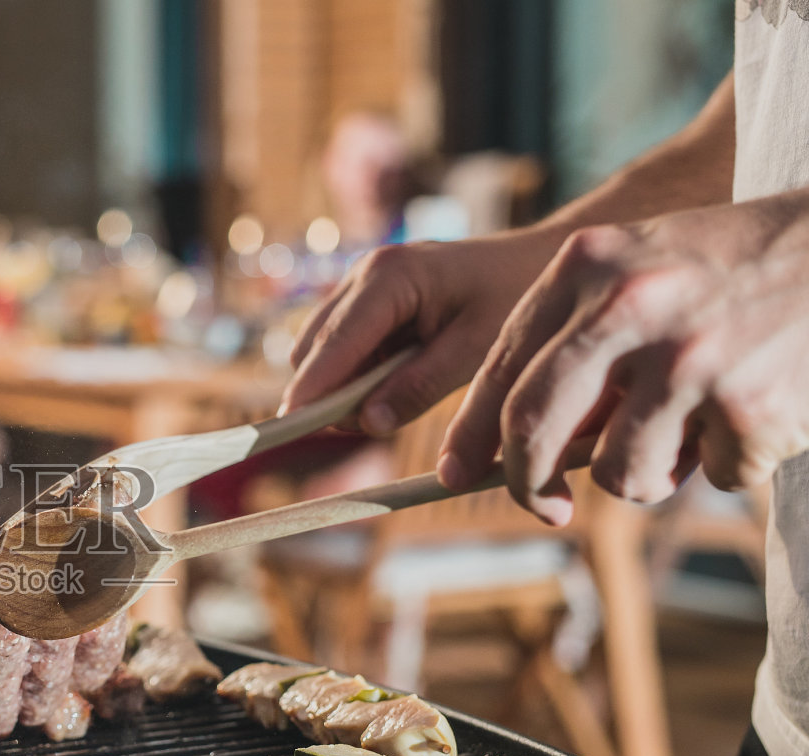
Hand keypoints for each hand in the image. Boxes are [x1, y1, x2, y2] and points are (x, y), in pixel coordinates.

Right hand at [281, 226, 565, 432]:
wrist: (536, 260)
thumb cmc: (514, 297)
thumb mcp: (477, 349)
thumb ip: (421, 385)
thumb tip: (367, 422)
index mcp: (389, 277)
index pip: (335, 342)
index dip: (310, 388)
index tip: (288, 426)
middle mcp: (363, 274)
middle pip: (312, 349)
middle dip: (327, 393)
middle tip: (374, 425)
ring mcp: (360, 285)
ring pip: (319, 351)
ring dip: (342, 386)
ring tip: (398, 401)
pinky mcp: (365, 302)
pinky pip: (340, 349)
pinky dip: (356, 375)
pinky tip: (399, 380)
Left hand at [440, 191, 808, 524]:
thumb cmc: (726, 268)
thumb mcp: (635, 268)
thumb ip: (571, 340)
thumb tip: (507, 447)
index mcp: (588, 268)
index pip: (501, 369)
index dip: (473, 434)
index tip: (453, 474)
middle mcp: (631, 308)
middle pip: (533, 427)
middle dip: (526, 483)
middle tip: (544, 507)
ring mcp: (692, 359)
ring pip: (621, 474)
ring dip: (648, 475)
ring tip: (688, 430)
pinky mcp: (751, 407)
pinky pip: (713, 476)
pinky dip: (730, 461)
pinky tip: (755, 408)